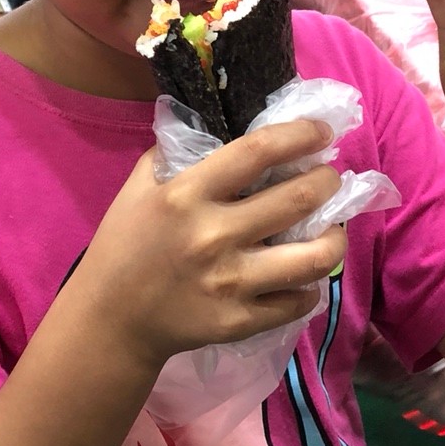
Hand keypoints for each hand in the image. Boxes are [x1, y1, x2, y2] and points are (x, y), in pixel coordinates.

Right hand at [73, 119, 347, 370]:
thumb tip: (220, 124)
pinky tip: (301, 274)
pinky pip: (298, 301)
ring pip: (314, 257)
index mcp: (186, 194)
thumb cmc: (124, 246)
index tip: (322, 132)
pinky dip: (309, 285)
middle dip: (327, 182)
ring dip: (334, 237)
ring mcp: (229, 283)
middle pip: (298, 199)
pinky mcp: (239, 321)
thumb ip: (177, 154)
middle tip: (328, 179)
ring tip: (331, 230)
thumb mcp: (139, 188)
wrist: (110, 321)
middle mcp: (213, 235)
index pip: (258, 152)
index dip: (300, 135)